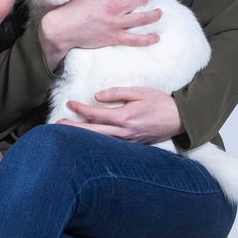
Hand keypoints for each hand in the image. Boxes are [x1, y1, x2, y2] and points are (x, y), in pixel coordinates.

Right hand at [39, 0, 161, 66]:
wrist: (62, 28)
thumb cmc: (71, 9)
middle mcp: (114, 6)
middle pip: (137, 0)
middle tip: (147, 0)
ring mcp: (116, 22)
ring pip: (142, 18)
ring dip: (153, 14)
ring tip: (158, 13)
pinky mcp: (115, 37)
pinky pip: (135, 39)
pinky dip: (148, 39)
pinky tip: (156, 37)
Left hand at [55, 87, 181, 143]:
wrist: (179, 119)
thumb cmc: (160, 103)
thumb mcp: (140, 91)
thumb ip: (117, 93)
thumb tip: (97, 96)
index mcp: (124, 117)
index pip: (95, 114)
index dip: (80, 109)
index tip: (69, 103)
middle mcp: (123, 132)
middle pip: (92, 131)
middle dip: (73, 128)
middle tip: (57, 126)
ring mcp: (127, 141)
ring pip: (99, 140)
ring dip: (82, 137)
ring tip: (67, 135)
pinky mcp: (131, 145)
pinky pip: (110, 144)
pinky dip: (96, 142)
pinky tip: (87, 141)